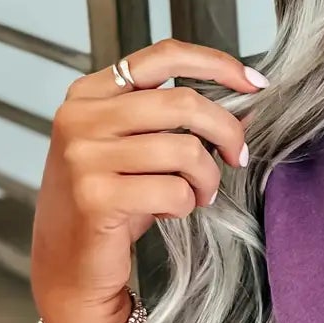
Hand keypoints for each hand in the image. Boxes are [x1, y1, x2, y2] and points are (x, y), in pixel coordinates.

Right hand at [31, 39, 267, 322]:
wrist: (69, 267)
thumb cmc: (109, 204)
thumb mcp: (139, 150)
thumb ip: (178, 120)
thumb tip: (247, 101)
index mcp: (90, 94)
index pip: (163, 55)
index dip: (217, 64)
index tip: (254, 84)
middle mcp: (80, 118)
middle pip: (183, 102)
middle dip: (227, 131)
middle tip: (238, 156)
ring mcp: (83, 156)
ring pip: (185, 150)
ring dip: (207, 177)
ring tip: (199, 193)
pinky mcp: (94, 196)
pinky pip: (173, 190)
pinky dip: (186, 203)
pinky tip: (170, 210)